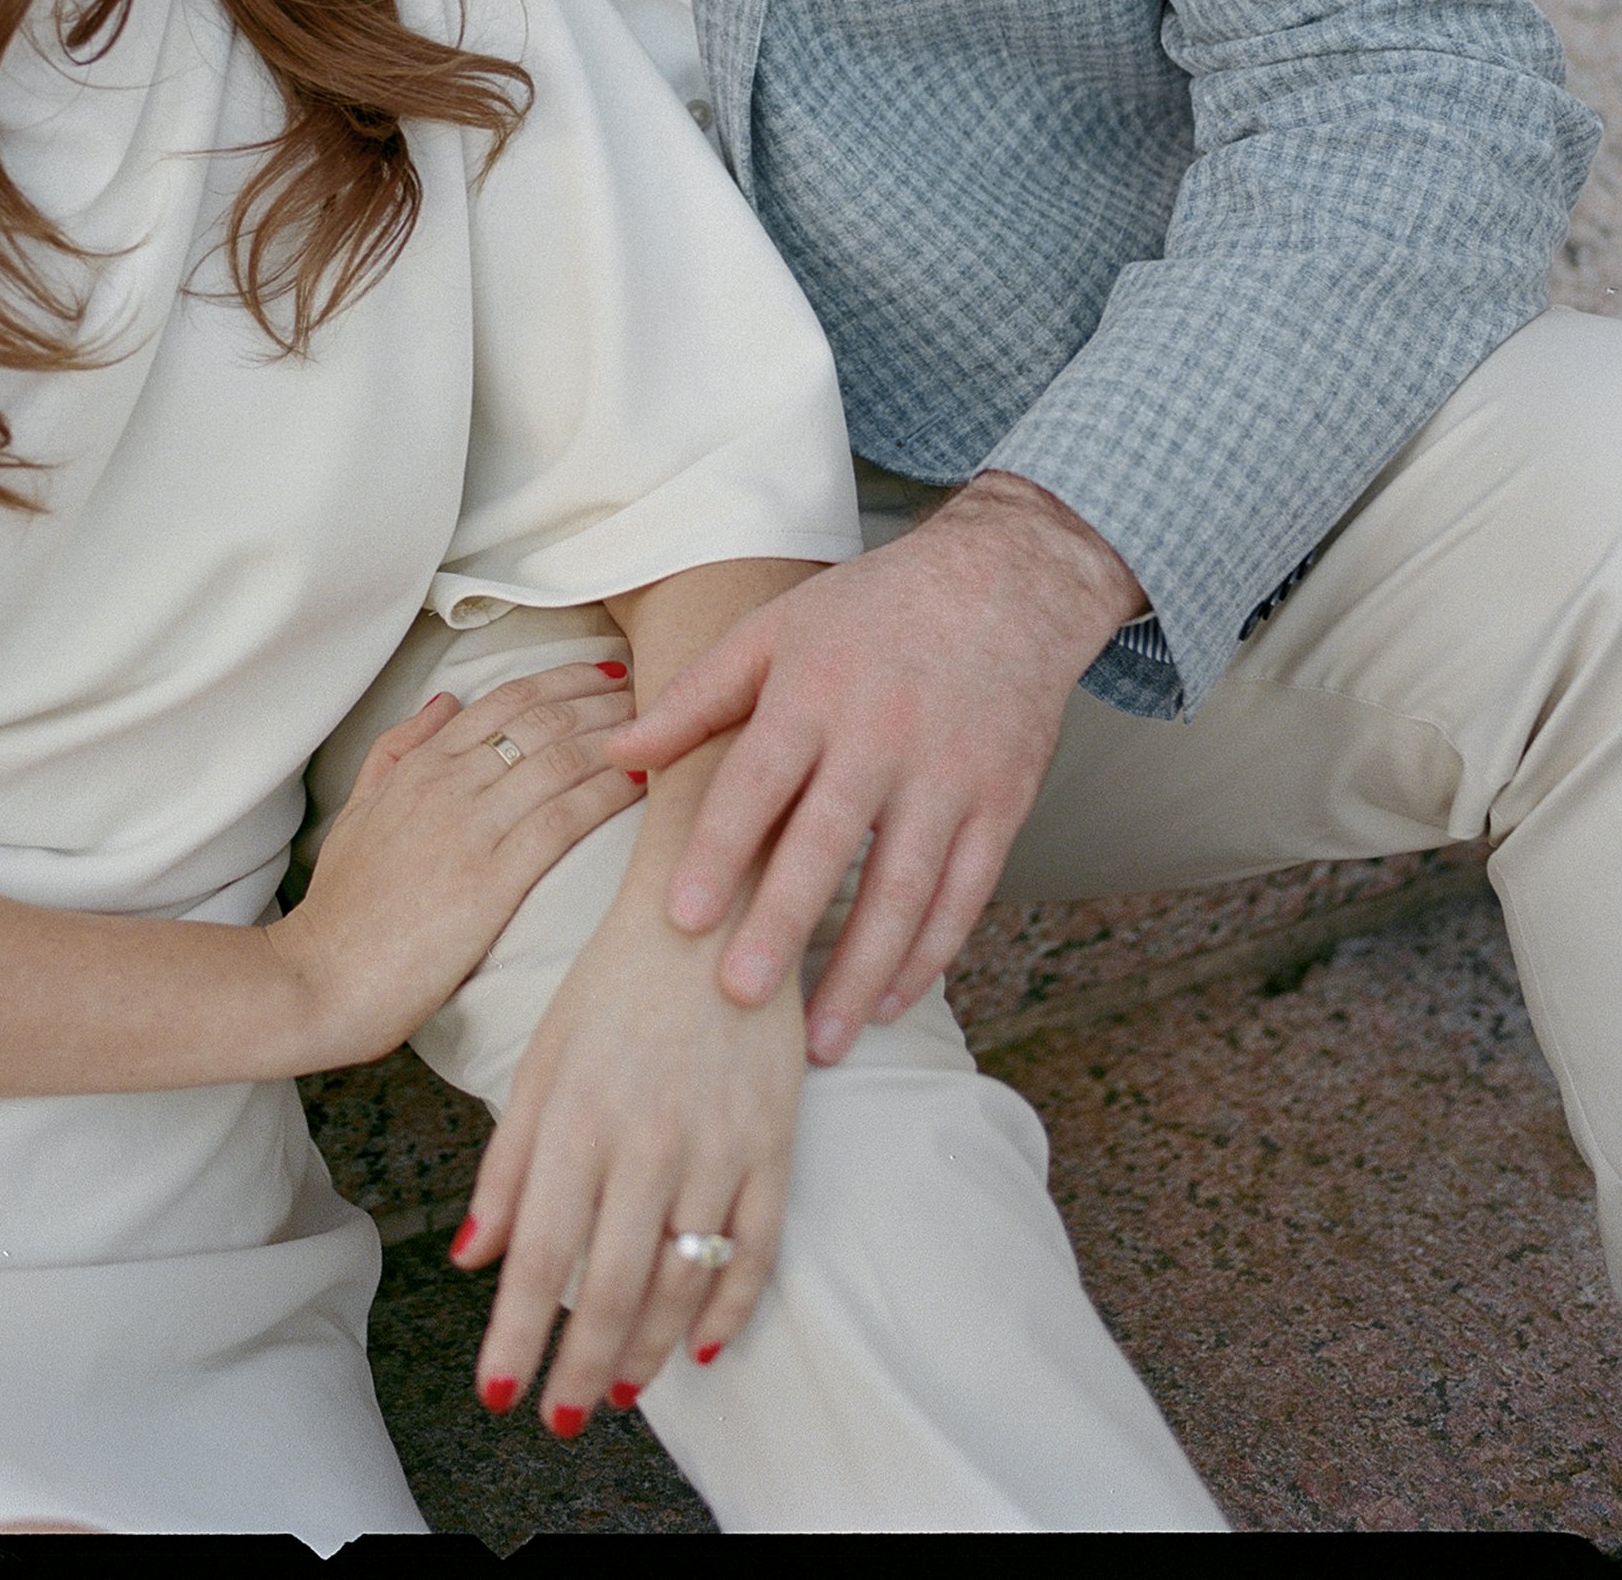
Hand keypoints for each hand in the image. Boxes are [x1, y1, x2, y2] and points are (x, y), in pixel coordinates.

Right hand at [270, 663, 641, 1069]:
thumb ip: (397, 750)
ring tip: (661, 731)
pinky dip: (608, 793)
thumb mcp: (357, 811)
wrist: (320, 979)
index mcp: (419, 766)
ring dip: (617, 737)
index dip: (564, 679)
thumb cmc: (342, 907)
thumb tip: (445, 700)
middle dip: (603, 699)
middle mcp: (448, 784)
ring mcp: (470, 829)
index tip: (606, 674)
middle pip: (542, 718)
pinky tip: (642, 782)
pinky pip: (563, 820)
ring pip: (559, 758)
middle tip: (654, 692)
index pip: (506, 700)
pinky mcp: (490, 881)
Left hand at [450, 813, 803, 1432]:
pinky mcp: (774, 1138)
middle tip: (561, 1419)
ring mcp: (717, 1142)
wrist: (715, 905)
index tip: (498, 1392)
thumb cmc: (614, 982)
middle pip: (608, 1285)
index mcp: (576, 1114)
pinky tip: (703, 1347)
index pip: (540, 1253)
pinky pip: (757, 1247)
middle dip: (579, 1369)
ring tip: (618, 1393)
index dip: (518, 1334)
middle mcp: (645, 1137)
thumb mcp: (542, 1057)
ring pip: (681, 1279)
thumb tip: (470, 1256)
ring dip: (646, 1349)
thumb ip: (507, 1160)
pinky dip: (732, 1308)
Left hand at [603, 473, 1146, 1060]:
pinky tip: (891, 1000)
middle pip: (828, 843)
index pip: (760, 779)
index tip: (680, 917)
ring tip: (819, 1038)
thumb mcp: (776, 629)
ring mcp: (950, 775)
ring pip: (905, 889)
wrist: (1006, 583)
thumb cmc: (871, 609)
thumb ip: (696, 697)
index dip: (719, 849)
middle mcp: (885, 735)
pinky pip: (965, 895)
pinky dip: (930, 955)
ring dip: (863, 970)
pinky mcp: (1003, 804)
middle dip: (784, 924)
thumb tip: (616, 752)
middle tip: (738, 996)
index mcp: (817, 689)